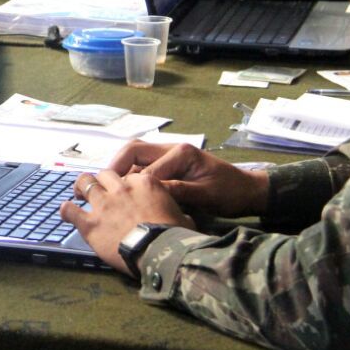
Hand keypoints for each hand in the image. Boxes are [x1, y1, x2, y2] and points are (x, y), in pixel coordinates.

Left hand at [58, 170, 190, 272]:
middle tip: (99, 187)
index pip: (130, 174)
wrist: (159, 250)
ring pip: (86, 183)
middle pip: (105, 174)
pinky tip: (65, 211)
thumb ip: (177, 212)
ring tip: (78, 191)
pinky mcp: (91, 223)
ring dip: (81, 186)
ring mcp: (104, 204)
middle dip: (101, 179)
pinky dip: (67, 210)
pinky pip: (71, 211)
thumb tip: (183, 219)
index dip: (125, 182)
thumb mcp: (183, 217)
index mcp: (144, 183)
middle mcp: (121, 188)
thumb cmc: (174, 235)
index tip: (124, 190)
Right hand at [109, 140, 268, 217]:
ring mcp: (169, 156)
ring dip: (121, 172)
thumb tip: (148, 193)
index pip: (145, 165)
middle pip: (133, 150)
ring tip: (108, 191)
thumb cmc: (229, 192)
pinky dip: (131, 178)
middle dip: (115, 167)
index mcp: (180, 152)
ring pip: (135, 158)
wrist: (248, 191)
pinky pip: (143, 168)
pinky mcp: (169, 166)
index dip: (130, 183)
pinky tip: (125, 194)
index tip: (119, 201)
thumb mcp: (204, 195)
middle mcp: (171, 149)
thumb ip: (177, 192)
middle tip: (101, 187)